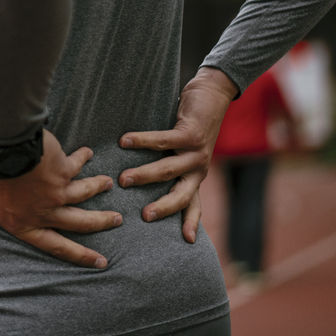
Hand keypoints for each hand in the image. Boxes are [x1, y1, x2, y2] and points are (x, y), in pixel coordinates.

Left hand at [0, 129, 122, 267]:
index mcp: (22, 222)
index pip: (55, 245)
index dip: (78, 255)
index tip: (99, 261)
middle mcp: (44, 211)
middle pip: (79, 222)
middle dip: (99, 224)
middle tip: (116, 222)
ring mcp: (57, 191)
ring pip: (85, 194)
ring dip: (97, 189)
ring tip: (109, 186)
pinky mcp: (64, 169)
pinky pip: (78, 165)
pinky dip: (84, 160)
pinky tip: (89, 155)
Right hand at [118, 67, 236, 242]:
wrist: (213, 94)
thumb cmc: (191, 121)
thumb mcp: (184, 148)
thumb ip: (169, 161)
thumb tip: (136, 172)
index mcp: (196, 175)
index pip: (193, 203)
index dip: (190, 222)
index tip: (187, 242)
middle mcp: (198, 167)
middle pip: (182, 195)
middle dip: (163, 207)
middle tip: (143, 217)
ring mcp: (196, 151)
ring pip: (169, 169)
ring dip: (145, 175)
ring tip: (122, 179)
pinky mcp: (191, 133)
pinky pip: (164, 141)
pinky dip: (143, 141)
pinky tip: (125, 141)